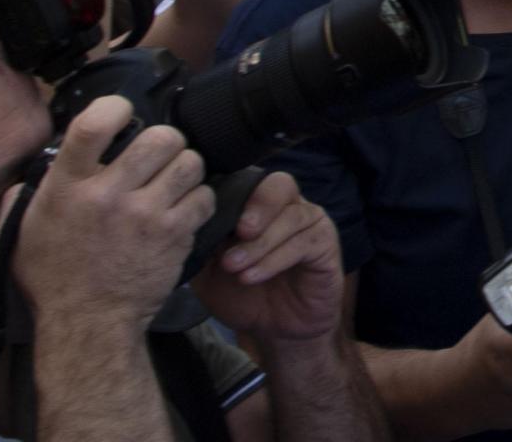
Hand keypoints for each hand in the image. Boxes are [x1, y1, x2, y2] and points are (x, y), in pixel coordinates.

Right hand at [12, 96, 214, 335]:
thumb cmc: (55, 280)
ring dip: (186, 168)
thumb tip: (35, 169)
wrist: (88, 325)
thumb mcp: (22, 234)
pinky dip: (199, 200)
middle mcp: (107, 195)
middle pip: (160, 136)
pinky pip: (204, 196)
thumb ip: (27, 196)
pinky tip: (184, 210)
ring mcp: (144, 214)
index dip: (115, 107)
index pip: (94, 124)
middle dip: (165, 141)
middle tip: (159, 157)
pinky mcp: (174, 234)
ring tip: (174, 182)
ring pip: (189, 162)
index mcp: (67, 188)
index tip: (122, 113)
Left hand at [191, 169, 345, 346]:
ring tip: (234, 267)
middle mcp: (287, 206)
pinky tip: (252, 277)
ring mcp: (310, 223)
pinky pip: (304, 242)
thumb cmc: (242, 295)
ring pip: (292, 216)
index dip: (230, 191)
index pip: (249, 180)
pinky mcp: (326, 245)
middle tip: (238, 232)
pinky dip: (274, 259)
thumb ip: (201, 247)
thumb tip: (185, 225)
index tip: (208, 213)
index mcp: (258, 206)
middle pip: (280, 184)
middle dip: (257, 205)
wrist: (275, 330)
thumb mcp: (209, 272)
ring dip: (260, 243)